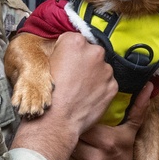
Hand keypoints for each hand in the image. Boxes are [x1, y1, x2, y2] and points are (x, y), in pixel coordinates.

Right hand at [12, 33, 116, 159]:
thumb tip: (65, 52)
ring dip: (93, 74)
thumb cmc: (48, 94)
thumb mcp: (45, 64)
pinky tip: (86, 96)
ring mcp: (106, 69)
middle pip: (90, 51)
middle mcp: (94, 52)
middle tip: (71, 76)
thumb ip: (60, 52)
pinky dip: (100, 88)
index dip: (67, 51)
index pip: (73, 39)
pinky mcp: (113, 86)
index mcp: (75, 42)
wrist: (57, 120)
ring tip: (79, 88)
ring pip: (100, 67)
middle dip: (84, 60)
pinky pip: (107, 83)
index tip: (63, 61)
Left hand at [64, 82, 152, 159]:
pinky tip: (65, 148)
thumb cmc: (123, 146)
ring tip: (62, 134)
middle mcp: (97, 158)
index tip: (73, 113)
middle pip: (71, 136)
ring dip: (62, 141)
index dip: (76, 118)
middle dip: (67, 129)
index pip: (82, 124)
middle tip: (63, 121)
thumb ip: (137, 107)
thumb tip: (147, 86)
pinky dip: (61, 154)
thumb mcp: (130, 128)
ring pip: (65, 149)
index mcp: (108, 141)